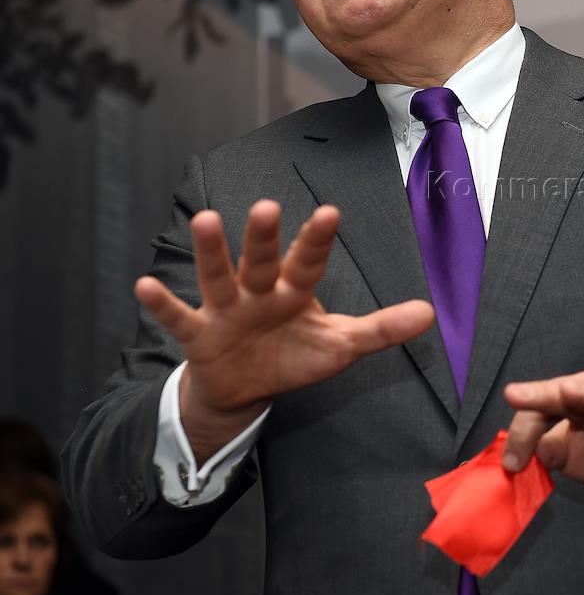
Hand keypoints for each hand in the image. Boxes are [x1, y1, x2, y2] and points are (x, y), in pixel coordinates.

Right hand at [135, 200, 433, 461]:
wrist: (245, 387)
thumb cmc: (294, 355)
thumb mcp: (340, 345)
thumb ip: (382, 329)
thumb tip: (430, 313)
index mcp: (295, 290)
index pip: (309, 261)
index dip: (318, 239)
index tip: (330, 211)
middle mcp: (259, 291)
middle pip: (262, 260)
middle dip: (264, 238)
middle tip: (266, 206)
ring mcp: (226, 309)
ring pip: (218, 277)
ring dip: (211, 252)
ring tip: (204, 220)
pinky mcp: (198, 335)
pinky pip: (178, 317)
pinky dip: (162, 304)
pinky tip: (143, 284)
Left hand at [502, 368, 583, 509]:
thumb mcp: (572, 455)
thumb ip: (547, 451)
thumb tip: (523, 456)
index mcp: (579, 395)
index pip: (543, 406)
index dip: (523, 432)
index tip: (511, 465)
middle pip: (567, 395)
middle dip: (541, 395)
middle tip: (513, 394)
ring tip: (566, 391)